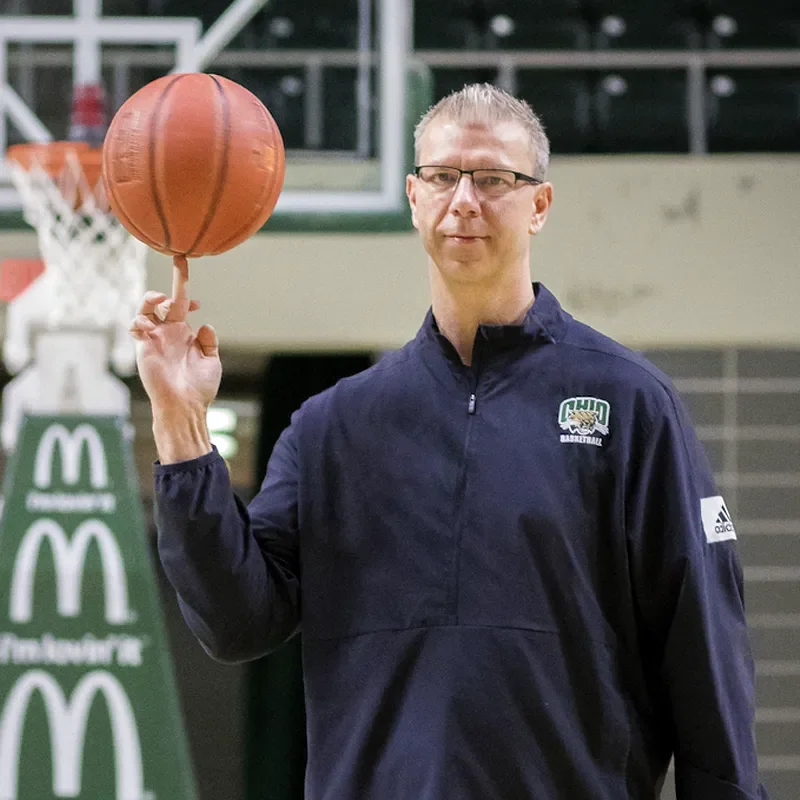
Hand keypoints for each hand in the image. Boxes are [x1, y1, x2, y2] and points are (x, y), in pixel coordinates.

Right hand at [130, 256, 221, 415]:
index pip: (183, 305)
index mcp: (184, 333)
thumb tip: (205, 325)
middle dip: (173, 286)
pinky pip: (136, 327)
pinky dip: (140, 320)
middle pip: (164, 302)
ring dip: (152, 298)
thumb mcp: (211, 361)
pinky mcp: (144, 347)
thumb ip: (209, 342)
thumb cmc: (199, 388)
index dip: (186, 292)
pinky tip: (150, 325)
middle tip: (179, 289)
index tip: (198, 301)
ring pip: (146, 308)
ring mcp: (155, 339)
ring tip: (161, 300)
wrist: (185, 405)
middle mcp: (168, 333)